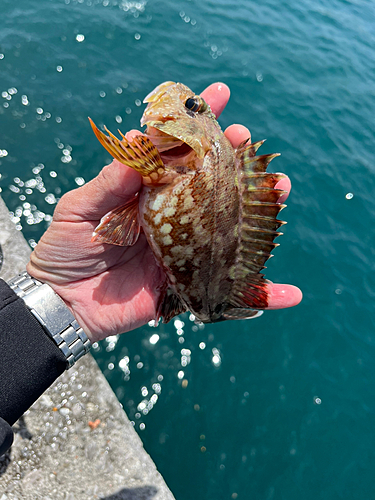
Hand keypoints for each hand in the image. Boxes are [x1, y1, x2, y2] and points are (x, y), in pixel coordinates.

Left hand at [27, 83, 301, 341]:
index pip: (176, 151)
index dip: (197, 123)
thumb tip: (137, 140)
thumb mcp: (79, 210)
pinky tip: (290, 293)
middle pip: (212, 184)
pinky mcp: (188, 283)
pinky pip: (229, 288)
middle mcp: (171, 215)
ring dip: (259, 209)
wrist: (64, 303)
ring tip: (280, 189)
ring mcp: (184, 248)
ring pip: (229, 226)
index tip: (219, 96)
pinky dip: (262, 294)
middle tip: (252, 143)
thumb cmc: (65, 249)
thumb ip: (108, 183)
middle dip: (236, 160)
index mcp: (145, 190)